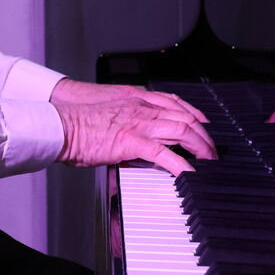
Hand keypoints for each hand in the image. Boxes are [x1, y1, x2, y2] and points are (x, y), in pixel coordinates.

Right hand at [51, 80, 214, 175]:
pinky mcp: (132, 141)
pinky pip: (165, 153)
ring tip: (209, 162)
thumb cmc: (79, 122)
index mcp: (137, 99)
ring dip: (201, 147)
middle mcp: (143, 108)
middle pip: (186, 117)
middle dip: (205, 134)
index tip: (205, 125)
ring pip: (183, 131)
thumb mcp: (110, 114)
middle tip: (213, 150)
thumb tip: (136, 138)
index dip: (196, 114)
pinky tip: (189, 174)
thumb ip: (128, 121)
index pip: (176, 103)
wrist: (62, 124)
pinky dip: (181, 164)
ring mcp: (139, 123)